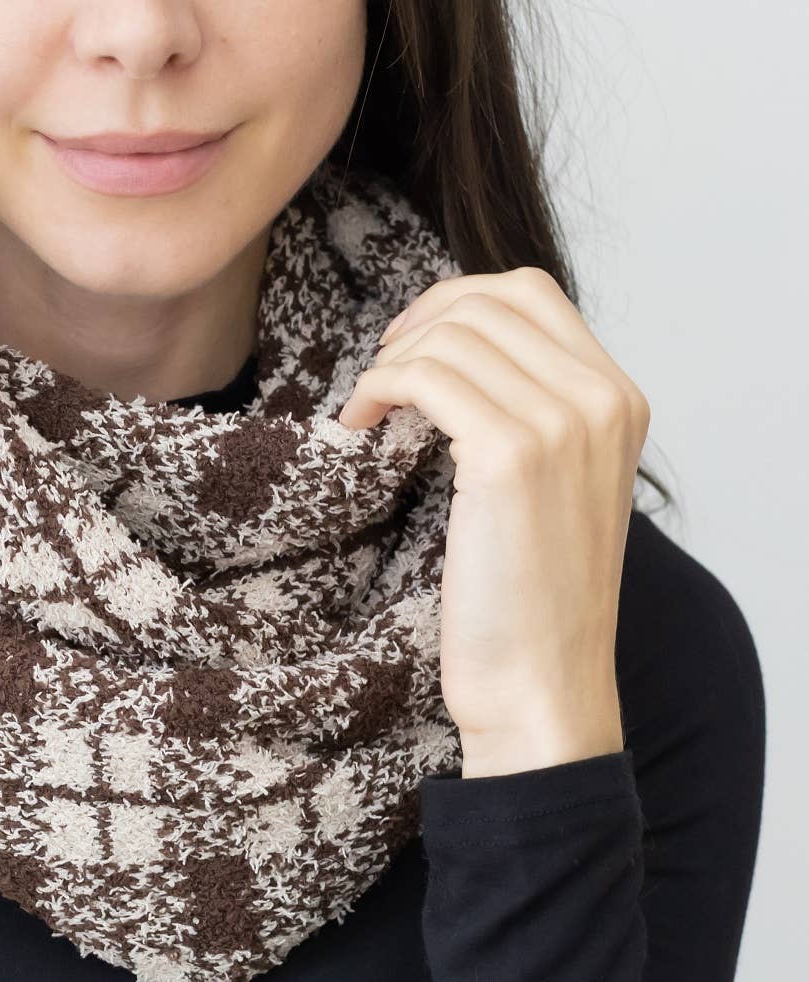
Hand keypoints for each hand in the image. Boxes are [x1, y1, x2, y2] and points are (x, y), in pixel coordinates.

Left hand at [336, 266, 649, 776]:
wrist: (543, 688)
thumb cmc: (532, 600)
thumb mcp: (553, 486)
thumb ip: (531, 411)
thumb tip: (450, 347)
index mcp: (621, 400)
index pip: (531, 293)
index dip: (455, 301)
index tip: (410, 344)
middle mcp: (604, 400)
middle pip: (490, 299)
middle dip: (418, 324)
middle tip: (380, 376)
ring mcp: (564, 424)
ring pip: (453, 333)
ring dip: (391, 361)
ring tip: (371, 409)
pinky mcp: (513, 455)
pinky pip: (425, 375)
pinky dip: (379, 387)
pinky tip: (361, 425)